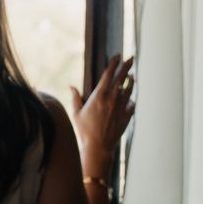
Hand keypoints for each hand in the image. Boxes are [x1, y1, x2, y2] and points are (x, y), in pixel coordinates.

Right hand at [69, 53, 134, 175]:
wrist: (98, 147)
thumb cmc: (85, 131)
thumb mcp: (76, 113)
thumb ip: (75, 98)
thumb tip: (71, 86)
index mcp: (99, 95)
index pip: (109, 74)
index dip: (114, 63)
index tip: (117, 56)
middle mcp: (112, 98)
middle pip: (122, 77)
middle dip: (126, 66)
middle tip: (130, 58)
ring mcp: (121, 107)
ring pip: (129, 89)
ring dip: (130, 81)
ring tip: (131, 76)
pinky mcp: (127, 116)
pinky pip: (131, 104)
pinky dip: (130, 100)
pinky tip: (129, 99)